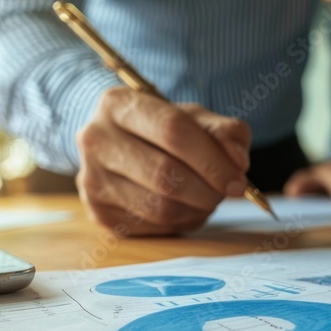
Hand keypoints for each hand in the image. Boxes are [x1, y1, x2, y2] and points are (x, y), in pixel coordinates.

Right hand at [76, 87, 250, 234]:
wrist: (119, 145)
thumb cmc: (162, 130)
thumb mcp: (196, 118)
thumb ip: (225, 132)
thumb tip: (237, 162)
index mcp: (119, 104)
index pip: (172, 130)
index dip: (211, 159)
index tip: (238, 180)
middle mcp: (96, 139)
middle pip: (165, 173)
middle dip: (208, 189)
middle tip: (227, 192)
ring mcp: (92, 178)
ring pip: (159, 207)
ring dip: (197, 209)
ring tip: (208, 199)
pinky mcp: (98, 212)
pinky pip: (153, 226)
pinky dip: (181, 222)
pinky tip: (186, 208)